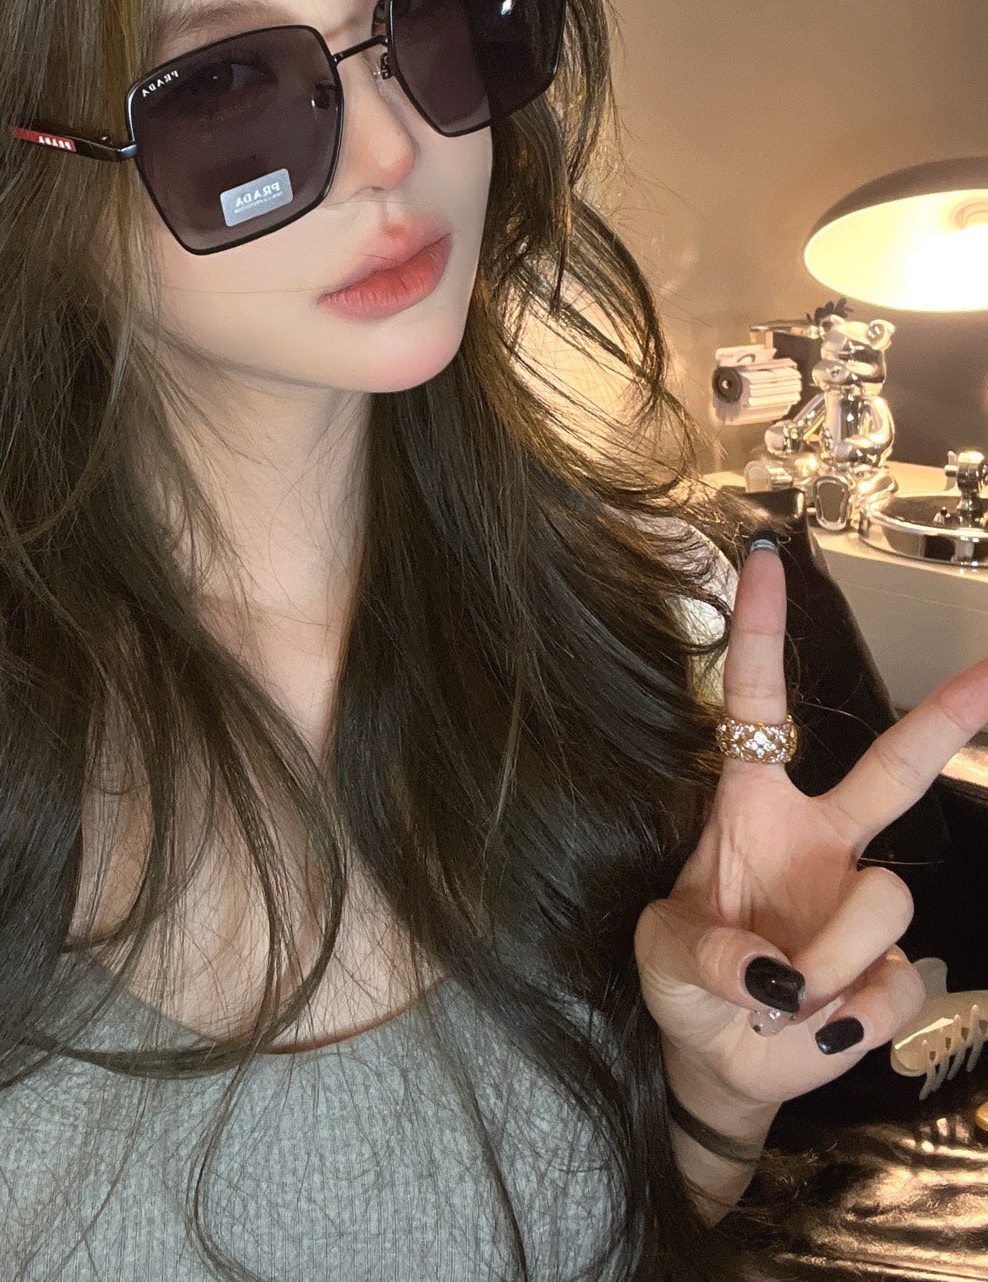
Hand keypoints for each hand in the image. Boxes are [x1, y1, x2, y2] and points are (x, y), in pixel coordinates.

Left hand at [635, 537, 987, 1111]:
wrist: (717, 1057)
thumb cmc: (684, 982)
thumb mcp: (659, 956)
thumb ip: (703, 953)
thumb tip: (773, 973)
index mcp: (751, 806)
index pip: (756, 701)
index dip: (759, 629)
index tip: (763, 554)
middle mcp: (822, 839)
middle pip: (896, 766)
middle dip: (951, 715)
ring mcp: (863, 900)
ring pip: (885, 901)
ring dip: (825, 959)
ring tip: (780, 991)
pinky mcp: (895, 970)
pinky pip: (893, 984)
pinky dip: (844, 1016)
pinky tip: (814, 1020)